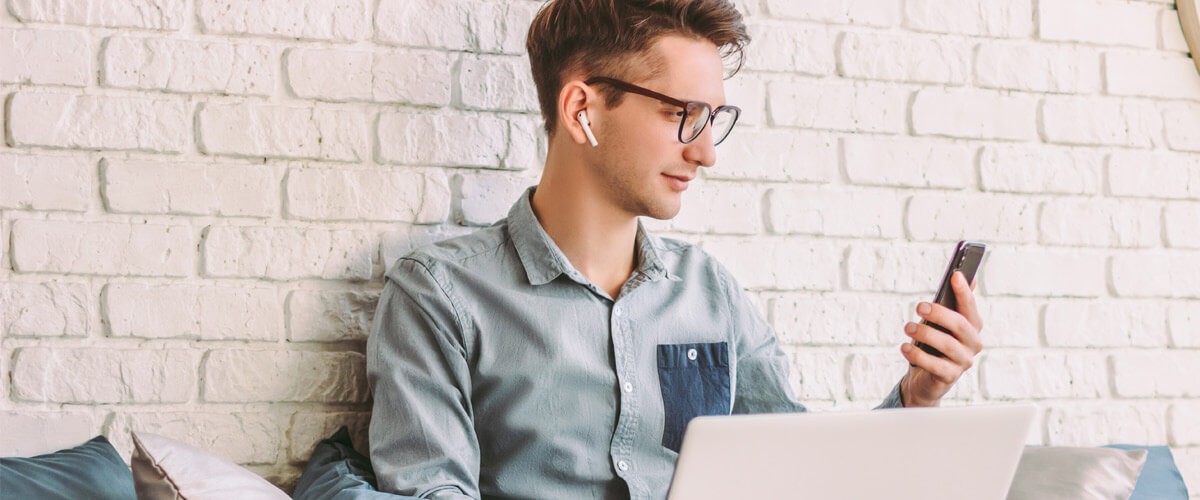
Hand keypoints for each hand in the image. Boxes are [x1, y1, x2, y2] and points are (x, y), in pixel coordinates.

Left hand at [898, 271, 983, 406]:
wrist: (924, 377)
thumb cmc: (933, 344)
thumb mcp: (939, 322)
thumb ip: (951, 303)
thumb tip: (962, 276)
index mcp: (972, 327)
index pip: (970, 307)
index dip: (964, 292)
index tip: (955, 276)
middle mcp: (973, 344)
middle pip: (960, 325)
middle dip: (939, 313)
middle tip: (919, 307)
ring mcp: (963, 361)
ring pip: (948, 344)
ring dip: (925, 334)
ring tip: (908, 327)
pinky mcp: (950, 377)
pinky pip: (936, 365)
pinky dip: (918, 355)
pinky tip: (905, 348)